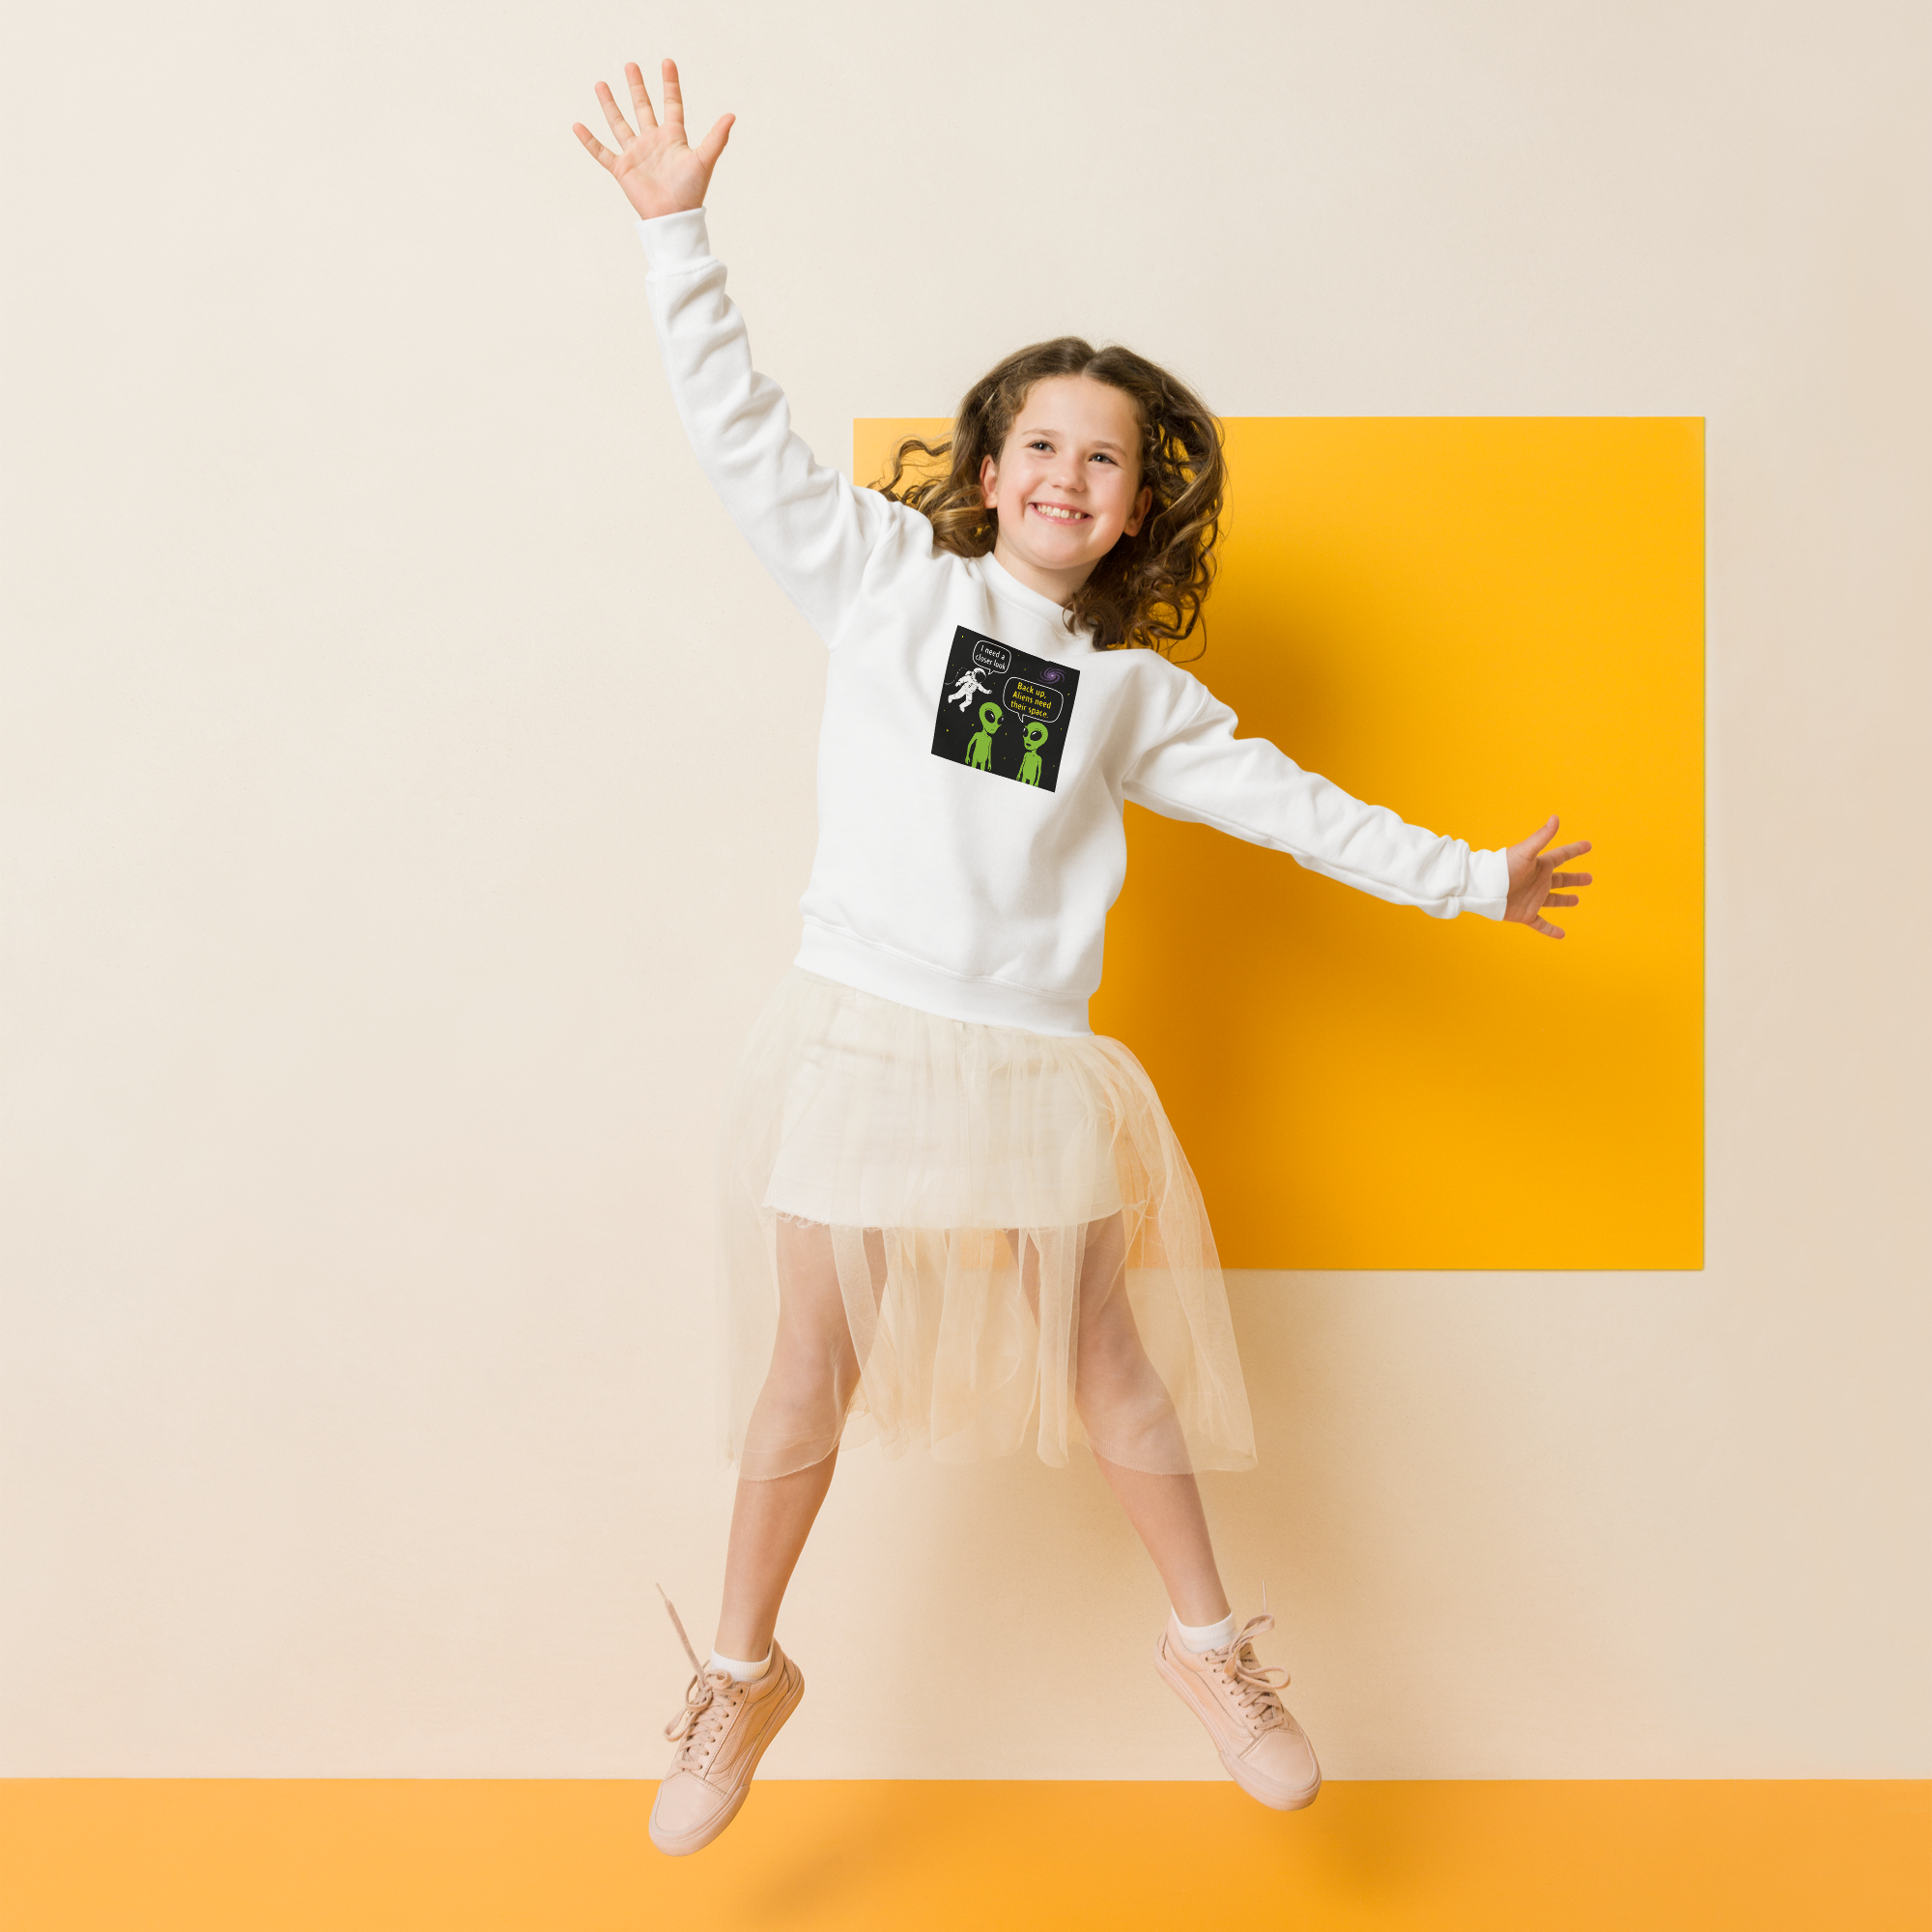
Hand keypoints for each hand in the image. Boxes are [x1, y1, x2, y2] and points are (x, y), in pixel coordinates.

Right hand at [571, 59, 733, 222]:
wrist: (673, 217)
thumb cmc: (691, 191)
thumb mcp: (705, 160)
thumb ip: (716, 137)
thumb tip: (732, 115)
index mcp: (673, 137)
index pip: (671, 104)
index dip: (670, 84)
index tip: (667, 62)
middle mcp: (653, 142)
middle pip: (643, 108)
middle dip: (637, 87)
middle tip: (631, 65)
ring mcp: (636, 154)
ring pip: (619, 123)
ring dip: (610, 104)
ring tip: (601, 84)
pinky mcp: (622, 169)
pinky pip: (602, 152)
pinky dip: (589, 141)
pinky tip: (577, 125)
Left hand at [1504, 814, 1593, 937]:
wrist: (1482, 888)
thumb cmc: (1502, 867)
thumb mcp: (1525, 852)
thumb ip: (1541, 836)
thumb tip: (1556, 817)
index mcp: (1540, 866)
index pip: (1562, 856)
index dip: (1575, 850)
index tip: (1588, 845)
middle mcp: (1538, 881)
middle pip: (1562, 879)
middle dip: (1575, 879)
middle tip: (1589, 878)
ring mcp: (1533, 898)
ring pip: (1553, 900)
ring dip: (1565, 900)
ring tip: (1576, 900)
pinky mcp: (1525, 914)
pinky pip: (1541, 923)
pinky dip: (1551, 930)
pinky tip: (1561, 935)